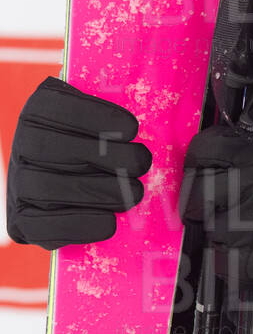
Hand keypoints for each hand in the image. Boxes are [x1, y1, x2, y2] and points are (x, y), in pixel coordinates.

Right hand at [5, 78, 151, 249]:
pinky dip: (82, 224)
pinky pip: (44, 225)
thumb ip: (115, 118)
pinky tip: (110, 221)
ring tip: (134, 193)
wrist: (58, 188)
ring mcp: (18, 184)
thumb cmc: (92, 148)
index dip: (97, 118)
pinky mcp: (21, 219)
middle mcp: (23, 145)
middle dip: (109, 158)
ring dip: (101, 192)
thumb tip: (153, 115)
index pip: (60, 109)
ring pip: (49, 188)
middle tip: (141, 164)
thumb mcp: (100, 121)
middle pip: (57, 150)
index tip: (132, 129)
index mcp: (40, 112)